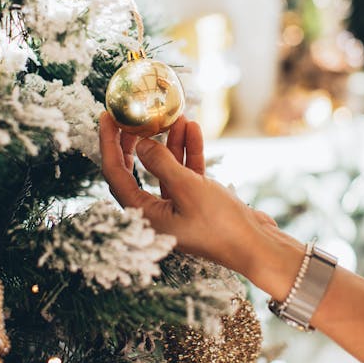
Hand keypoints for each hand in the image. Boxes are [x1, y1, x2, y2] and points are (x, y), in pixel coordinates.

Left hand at [99, 112, 301, 296]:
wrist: (256, 246)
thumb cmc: (221, 225)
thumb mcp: (188, 189)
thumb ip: (161, 164)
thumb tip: (140, 144)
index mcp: (144, 216)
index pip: (115, 174)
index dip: (108, 144)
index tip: (106, 117)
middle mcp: (156, 212)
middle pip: (136, 170)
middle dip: (136, 141)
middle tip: (133, 117)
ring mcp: (177, 205)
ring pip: (165, 167)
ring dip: (170, 141)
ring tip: (175, 116)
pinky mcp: (196, 201)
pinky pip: (187, 172)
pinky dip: (190, 152)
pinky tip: (194, 130)